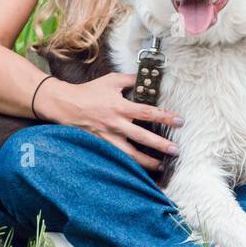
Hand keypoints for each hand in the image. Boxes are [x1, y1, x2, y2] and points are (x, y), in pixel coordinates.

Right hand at [47, 72, 185, 173]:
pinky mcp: (101, 146)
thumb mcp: (111, 80)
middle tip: (175, 150)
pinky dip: (128, 165)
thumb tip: (146, 76)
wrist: (67, 105)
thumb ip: (130, 79)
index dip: (164, 117)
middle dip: (160, 145)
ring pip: (129, 154)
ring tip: (161, 166)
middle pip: (142, 137)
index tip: (179, 121)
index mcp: (120, 107)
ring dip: (146, 162)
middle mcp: (116, 124)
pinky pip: (117, 158)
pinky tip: (138, 170)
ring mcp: (108, 138)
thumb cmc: (90, 92)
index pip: (147, 113)